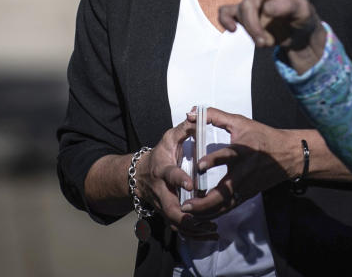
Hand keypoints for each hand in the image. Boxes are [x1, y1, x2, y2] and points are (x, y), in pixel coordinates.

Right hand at [133, 121, 216, 237]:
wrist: (139, 175)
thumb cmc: (159, 155)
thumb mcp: (168, 138)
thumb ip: (184, 129)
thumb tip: (197, 116)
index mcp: (163, 171)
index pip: (170, 176)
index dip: (179, 180)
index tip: (191, 183)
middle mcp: (162, 192)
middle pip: (170, 209)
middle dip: (186, 216)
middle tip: (203, 217)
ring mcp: (164, 206)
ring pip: (176, 224)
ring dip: (194, 229)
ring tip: (212, 229)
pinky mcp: (169, 215)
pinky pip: (180, 229)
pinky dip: (194, 235)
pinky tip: (210, 235)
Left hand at [179, 107, 301, 218]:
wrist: (288, 154)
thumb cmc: (263, 137)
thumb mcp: (240, 122)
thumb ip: (214, 116)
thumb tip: (191, 113)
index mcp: (244, 150)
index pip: (228, 155)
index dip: (213, 160)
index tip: (198, 165)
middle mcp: (245, 171)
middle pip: (225, 191)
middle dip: (205, 201)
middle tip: (186, 205)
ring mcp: (247, 186)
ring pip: (226, 204)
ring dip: (207, 211)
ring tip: (189, 214)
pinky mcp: (248, 194)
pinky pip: (230, 207)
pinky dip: (215, 213)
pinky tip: (201, 216)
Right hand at [215, 0, 325, 70]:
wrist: (300, 35)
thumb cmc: (303, 16)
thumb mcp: (304, 11)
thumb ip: (288, 6)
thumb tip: (267, 8)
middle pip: (248, 3)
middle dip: (253, 24)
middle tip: (264, 42)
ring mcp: (251, 3)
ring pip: (240, 13)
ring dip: (251, 30)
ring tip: (265, 43)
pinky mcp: (244, 16)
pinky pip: (226, 14)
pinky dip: (226, 22)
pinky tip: (232, 30)